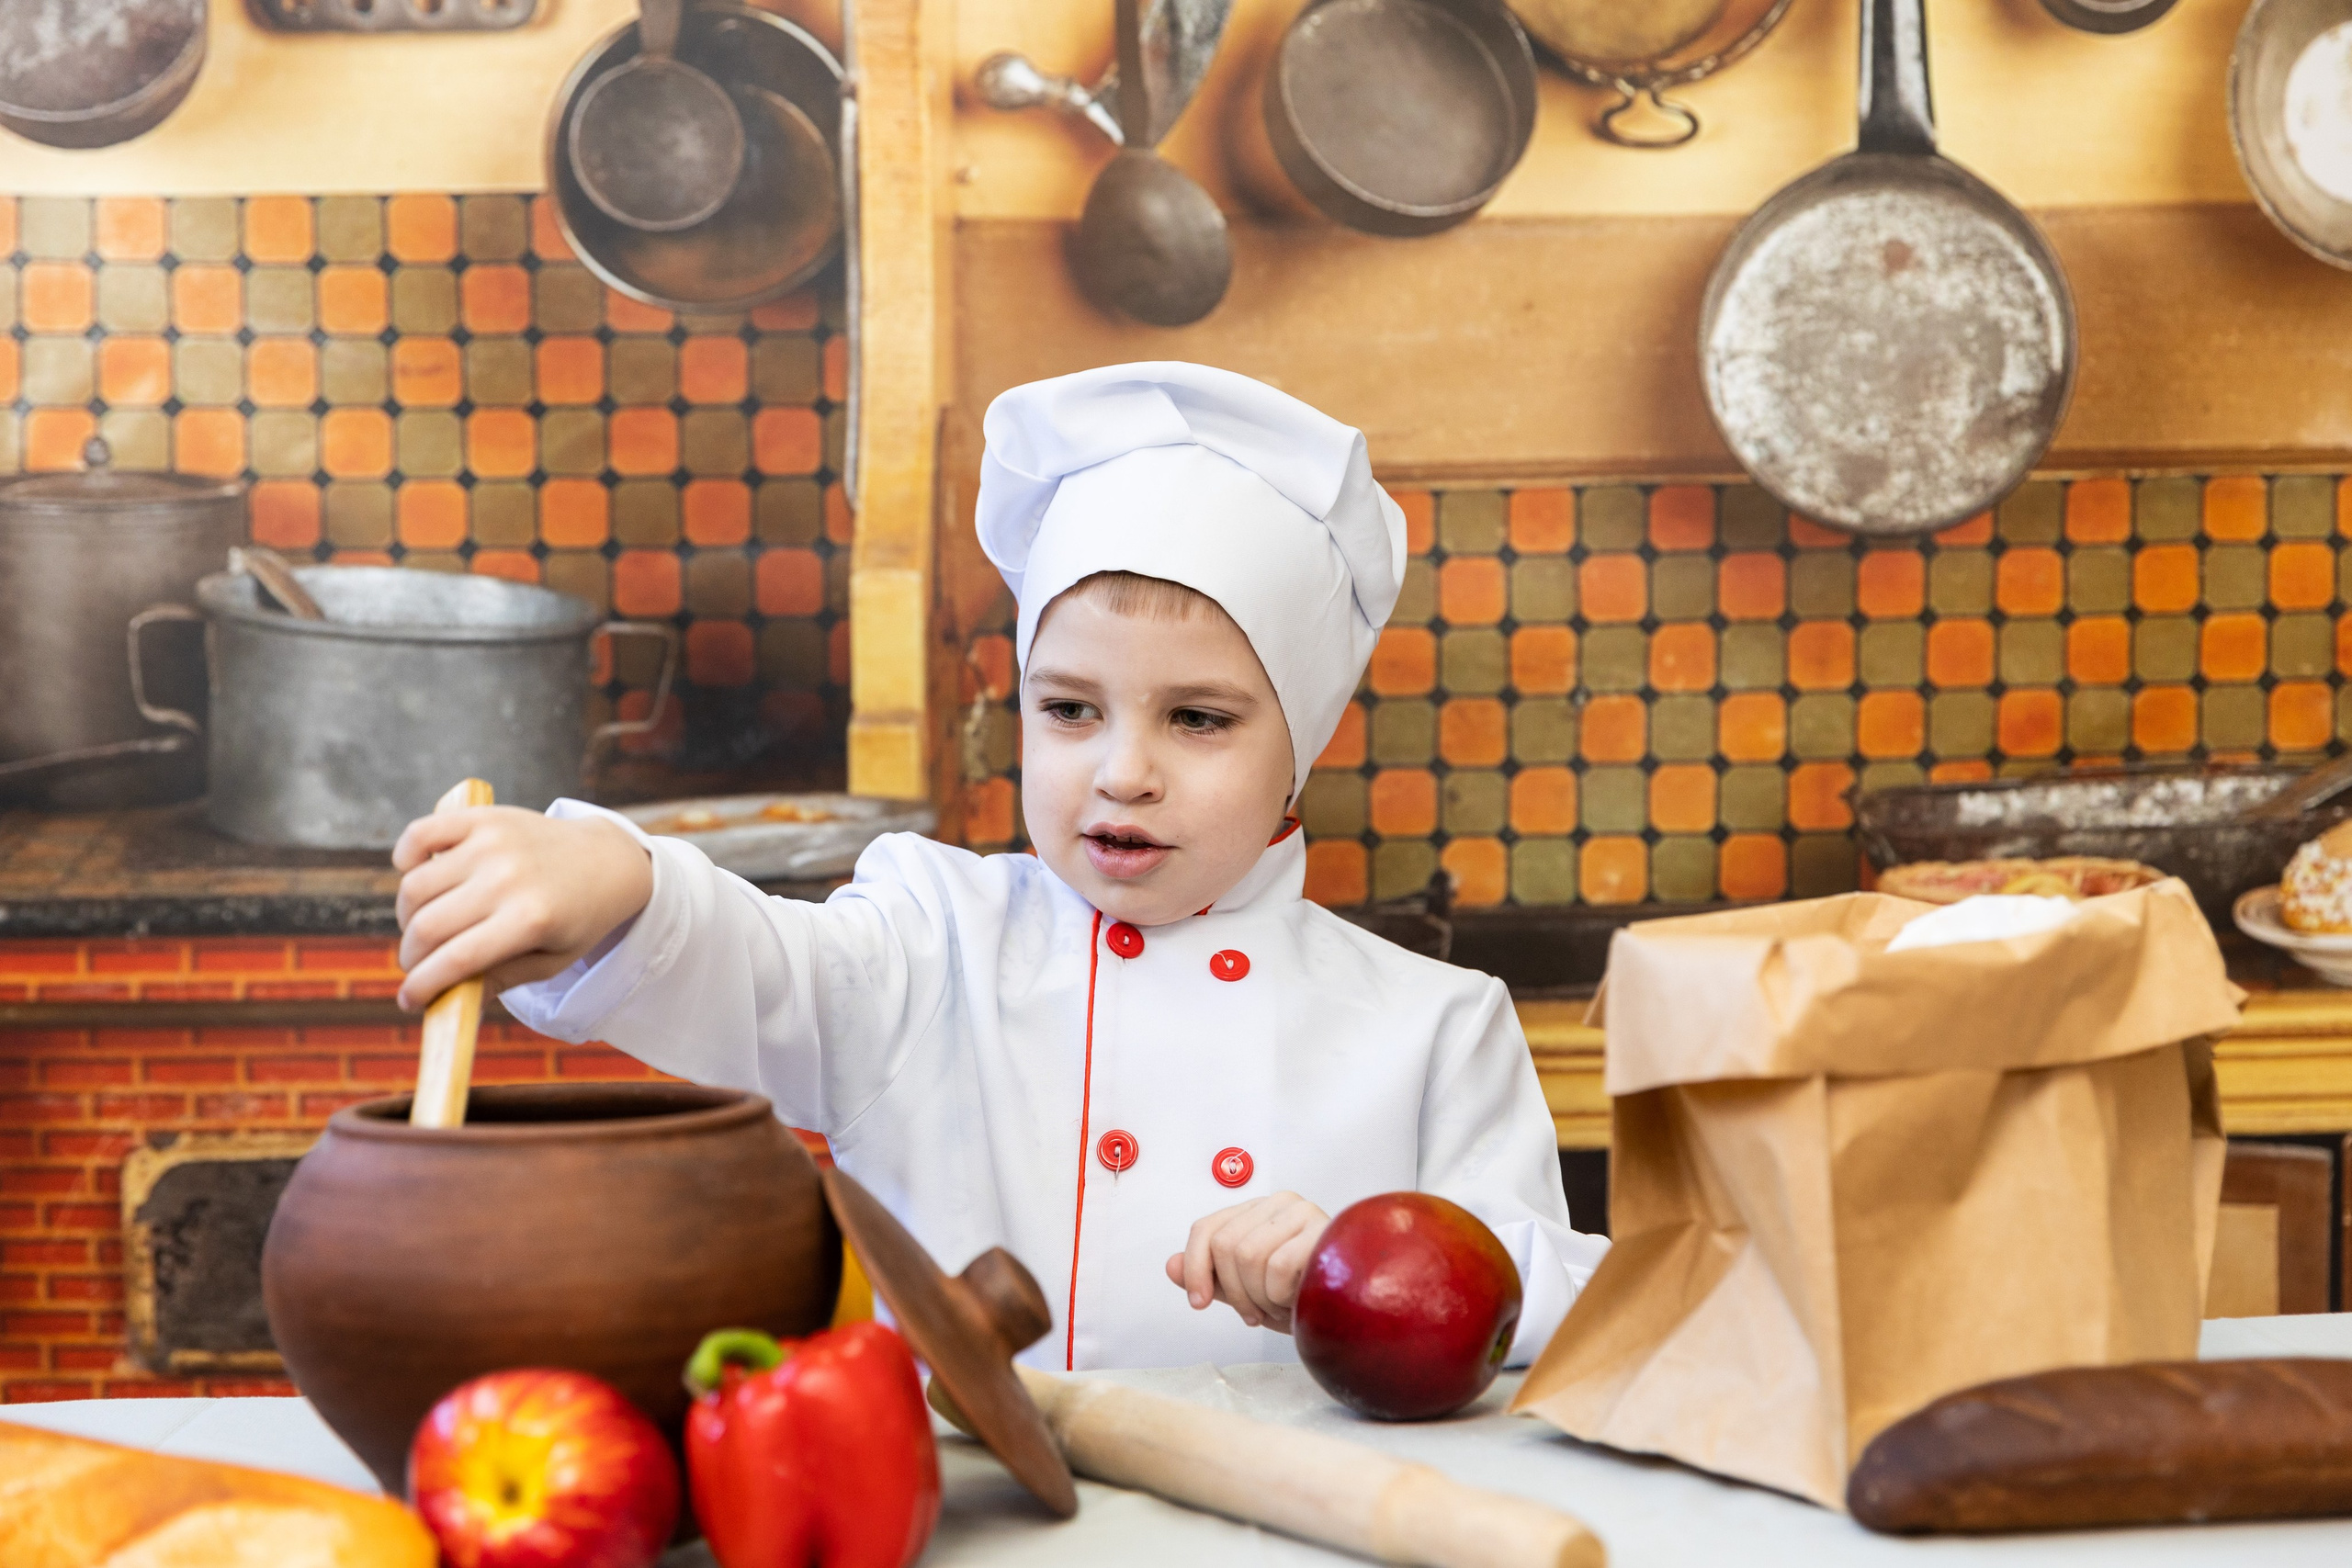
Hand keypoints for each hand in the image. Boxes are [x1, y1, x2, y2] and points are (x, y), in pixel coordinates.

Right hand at [391, 806, 652, 1010]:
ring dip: (407, 915)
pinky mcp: (484, 818)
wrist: (607, 859)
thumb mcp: (551, 960)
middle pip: (427, 926)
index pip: (455, 959)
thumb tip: (447, 1005)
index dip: (422, 986)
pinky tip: (414, 875)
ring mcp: (493, 843)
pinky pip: (420, 834)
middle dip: (411, 956)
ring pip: (415, 887)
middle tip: (417, 964)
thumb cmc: (577, 918)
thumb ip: (500, 980)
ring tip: (424, 926)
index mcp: (530, 919)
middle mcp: (508, 878)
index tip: (409, 1001)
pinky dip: (405, 857)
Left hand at [1164, 1192, 1328, 1332]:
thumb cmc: (1302, 1297)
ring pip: (1248, 1256)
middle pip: (1224, 1246)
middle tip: (1257, 1310)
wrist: (1349, 1312)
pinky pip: (1278, 1267)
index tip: (1199, 1302)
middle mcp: (1279, 1203)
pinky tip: (1297, 1299)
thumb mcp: (1247, 1290)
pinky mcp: (1322, 1230)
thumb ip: (1210, 1276)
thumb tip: (1169, 1265)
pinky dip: (1282, 1295)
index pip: (1206, 1229)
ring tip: (1282, 1303)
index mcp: (1257, 1211)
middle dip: (1236, 1291)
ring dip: (1261, 1296)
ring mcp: (1302, 1211)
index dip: (1195, 1268)